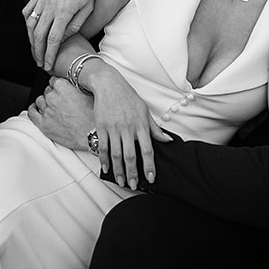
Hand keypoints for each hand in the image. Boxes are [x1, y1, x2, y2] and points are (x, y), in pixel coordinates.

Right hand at [23, 0, 101, 70]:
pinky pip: (28, 9)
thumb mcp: (90, 5)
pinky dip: (26, 21)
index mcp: (63, 11)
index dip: (49, 54)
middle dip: (37, 52)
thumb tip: (67, 36)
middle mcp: (50, 5)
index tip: (48, 63)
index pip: (53, 40)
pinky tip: (30, 28)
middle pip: (38, 35)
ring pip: (30, 23)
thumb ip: (77, 23)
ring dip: (30, 39)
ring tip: (34, 49)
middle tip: (39, 61)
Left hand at [28, 77, 94, 150]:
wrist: (92, 134)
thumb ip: (75, 86)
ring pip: (40, 101)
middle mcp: (52, 97)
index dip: (59, 85)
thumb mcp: (88, 94)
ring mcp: (47, 110)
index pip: (54, 80)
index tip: (61, 89)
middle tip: (62, 101)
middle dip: (53, 95)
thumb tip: (72, 83)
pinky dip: (33, 109)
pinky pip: (32, 113)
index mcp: (62, 87)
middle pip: (47, 91)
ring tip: (53, 107)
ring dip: (45, 102)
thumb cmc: (93, 116)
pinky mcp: (43, 124)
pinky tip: (36, 108)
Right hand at [87, 62, 169, 189]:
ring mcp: (113, 128)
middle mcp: (127, 128)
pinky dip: (104, 160)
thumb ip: (155, 128)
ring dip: (118, 170)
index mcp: (141, 125)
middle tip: (133, 185)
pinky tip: (106, 169)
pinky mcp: (101, 126)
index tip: (151, 178)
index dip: (149, 165)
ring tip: (121, 181)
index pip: (147, 149)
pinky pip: (102, 147)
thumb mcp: (145, 110)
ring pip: (116, 154)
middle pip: (130, 156)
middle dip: (132, 173)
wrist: (108, 84)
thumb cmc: (128, 97)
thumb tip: (168, 141)